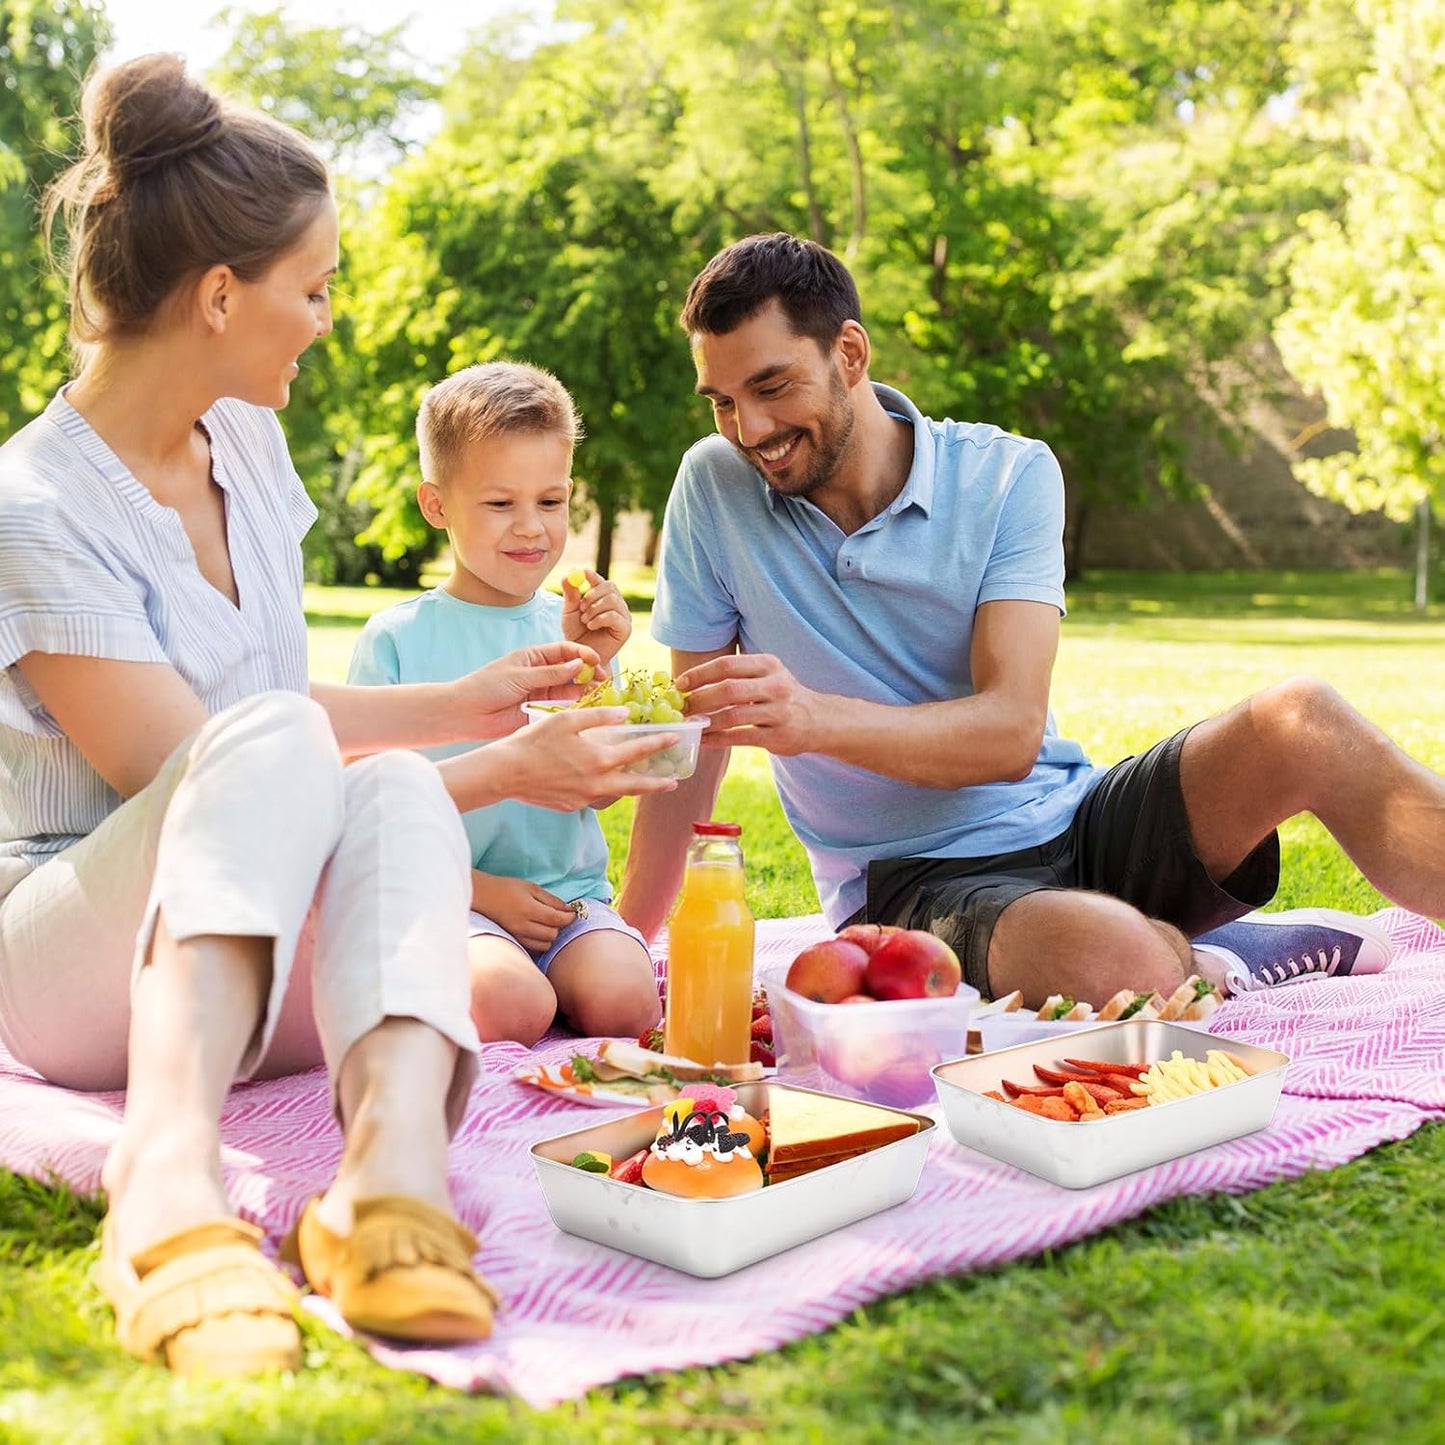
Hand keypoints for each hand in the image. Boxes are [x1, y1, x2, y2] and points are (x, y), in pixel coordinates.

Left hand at [454, 640, 601, 737]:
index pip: (565, 651)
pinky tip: (587, 707)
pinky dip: (575, 707)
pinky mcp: (540, 712)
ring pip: (570, 689)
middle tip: (605, 680)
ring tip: (601, 693)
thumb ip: (551, 672)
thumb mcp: (520, 675)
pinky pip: (562, 708)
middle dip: (589, 673)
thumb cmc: (486, 686)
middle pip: (572, 670)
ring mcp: (542, 693)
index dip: (582, 654)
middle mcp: (541, 674)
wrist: (466, 713)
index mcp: (534, 657)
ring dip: (586, 690)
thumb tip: (579, 664)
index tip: (596, 660)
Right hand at [472, 873, 574, 953]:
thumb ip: (551, 900)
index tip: (573, 913)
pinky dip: (541, 942)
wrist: (483, 897)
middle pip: (553, 934)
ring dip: (550, 935)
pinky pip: (534, 948)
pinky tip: (538, 931)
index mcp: (529, 909)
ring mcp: (517, 935)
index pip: (557, 919)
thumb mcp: (532, 888)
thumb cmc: (508, 888)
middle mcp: (523, 926)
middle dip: (559, 926)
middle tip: (558, 916)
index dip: (569, 917)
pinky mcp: (514, 941)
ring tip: (547, 924)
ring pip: (545, 945)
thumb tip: (569, 910)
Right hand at [486, 705, 682, 809]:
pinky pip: (594, 798)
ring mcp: (584, 798)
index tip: (675, 738)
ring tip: (642, 783)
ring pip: (615, 794)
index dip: (659, 743)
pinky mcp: (571, 806)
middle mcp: (596, 783)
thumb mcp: (566, 719)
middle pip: (636, 785)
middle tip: (673, 781)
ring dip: (631, 789)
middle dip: (657, 783)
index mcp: (599, 759)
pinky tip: (602, 783)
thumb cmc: (534, 741)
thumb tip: (624, 714)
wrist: (505, 773)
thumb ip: (598, 716)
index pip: (638, 751)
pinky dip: (604, 790)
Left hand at [561, 570, 631, 666]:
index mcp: (603, 597)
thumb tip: (566, 576)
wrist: (582, 656)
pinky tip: (592, 626)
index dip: (593, 575)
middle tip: (581, 606)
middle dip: (593, 594)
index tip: (584, 573)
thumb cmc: (576, 634)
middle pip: (610, 586)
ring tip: (585, 621)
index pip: (601, 581)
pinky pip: (615, 616)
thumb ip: (570, 595)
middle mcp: (616, 604)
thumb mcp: (569, 612)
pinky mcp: (626, 628)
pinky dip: (600, 619)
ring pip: (612, 600)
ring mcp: (623, 616)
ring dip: (594, 609)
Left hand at [674, 652, 818, 755]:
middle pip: (728, 689)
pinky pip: (740, 738)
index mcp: (769, 665)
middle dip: (700, 699)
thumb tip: (690, 682)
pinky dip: (718, 739)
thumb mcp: (767, 675)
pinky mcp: (778, 736)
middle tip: (682, 708)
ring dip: (706, 722)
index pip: (727, 665)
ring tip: (690, 725)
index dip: (699, 674)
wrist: (820, 720)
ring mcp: (779, 712)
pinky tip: (704, 739)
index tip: (680, 684)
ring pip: (733, 716)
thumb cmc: (781, 695)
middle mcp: (776, 686)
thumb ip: (736, 675)